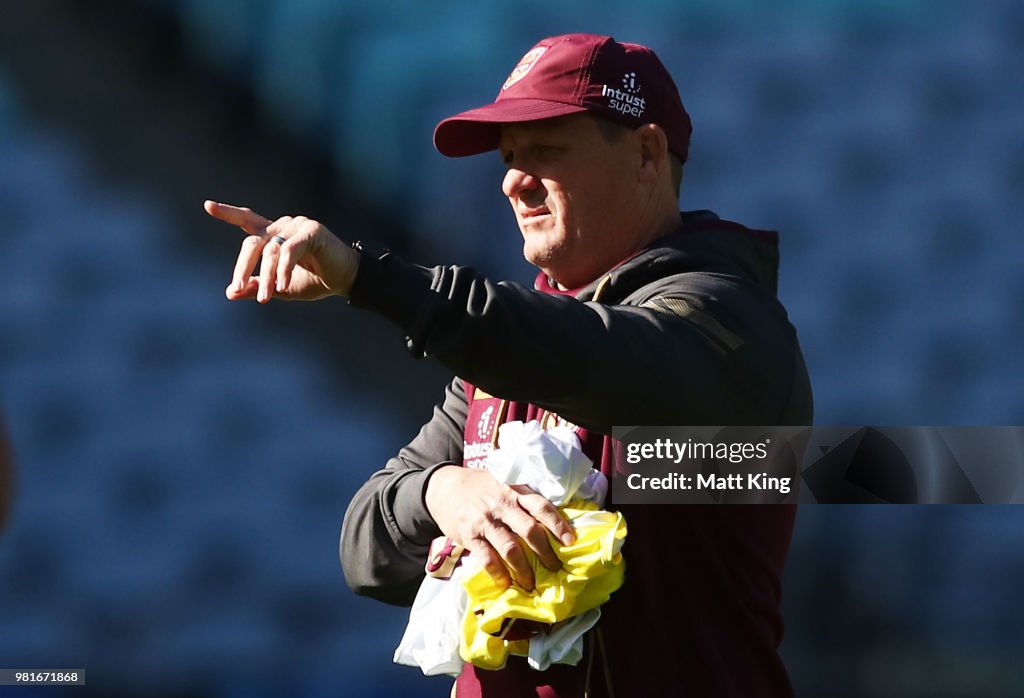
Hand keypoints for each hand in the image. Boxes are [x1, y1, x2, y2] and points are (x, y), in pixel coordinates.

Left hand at [204, 200, 359, 301]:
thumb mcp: (280, 288)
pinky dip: (283, 269)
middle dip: (242, 266)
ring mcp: (297, 226)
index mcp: (274, 236)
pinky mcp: (312, 231)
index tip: (208, 206)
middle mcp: (283, 227)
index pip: (247, 220)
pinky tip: (283, 284)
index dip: (228, 213)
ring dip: (266, 277)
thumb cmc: (315, 280)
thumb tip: (230, 293)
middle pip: (252, 242)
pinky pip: (290, 250)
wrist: (346, 280)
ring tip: (265, 298)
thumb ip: (256, 287)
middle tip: (237, 286)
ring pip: (270, 251)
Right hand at [424, 465, 576, 591]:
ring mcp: (485, 521)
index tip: (571, 541)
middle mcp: (501, 504)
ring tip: (531, 584)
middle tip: (555, 568)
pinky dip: (498, 573)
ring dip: (524, 569)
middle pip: (529, 530)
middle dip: (545, 553)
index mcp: (514, 491)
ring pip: (510, 548)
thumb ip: (523, 498)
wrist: (443, 486)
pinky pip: (486, 558)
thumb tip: (551, 519)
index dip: (558, 524)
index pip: (541, 506)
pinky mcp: (469, 535)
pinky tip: (506, 583)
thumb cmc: (479, 487)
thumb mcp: (503, 483)